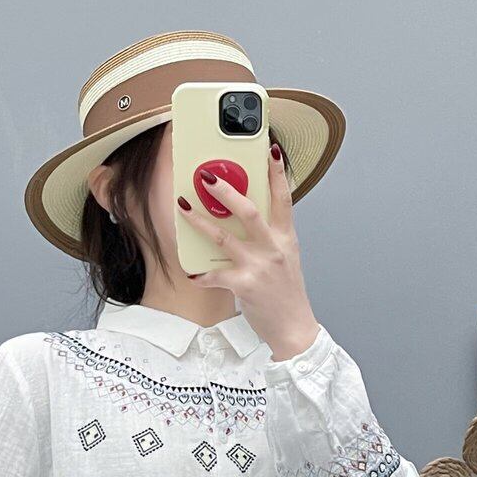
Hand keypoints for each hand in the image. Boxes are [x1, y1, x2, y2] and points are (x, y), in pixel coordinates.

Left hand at [177, 143, 320, 361]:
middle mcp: (274, 248)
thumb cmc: (285, 294)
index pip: (283, 197)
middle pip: (249, 210)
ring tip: (183, 207)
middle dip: (226, 191)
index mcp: (285, 238)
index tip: (269, 148)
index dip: (277, 172)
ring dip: (200, 221)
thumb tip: (243, 219)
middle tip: (207, 175)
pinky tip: (191, 272)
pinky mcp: (246, 286)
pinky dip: (201, 274)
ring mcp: (259, 266)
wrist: (294, 328)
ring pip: (224, 237)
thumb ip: (269, 237)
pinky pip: (216, 276)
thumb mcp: (285, 259)